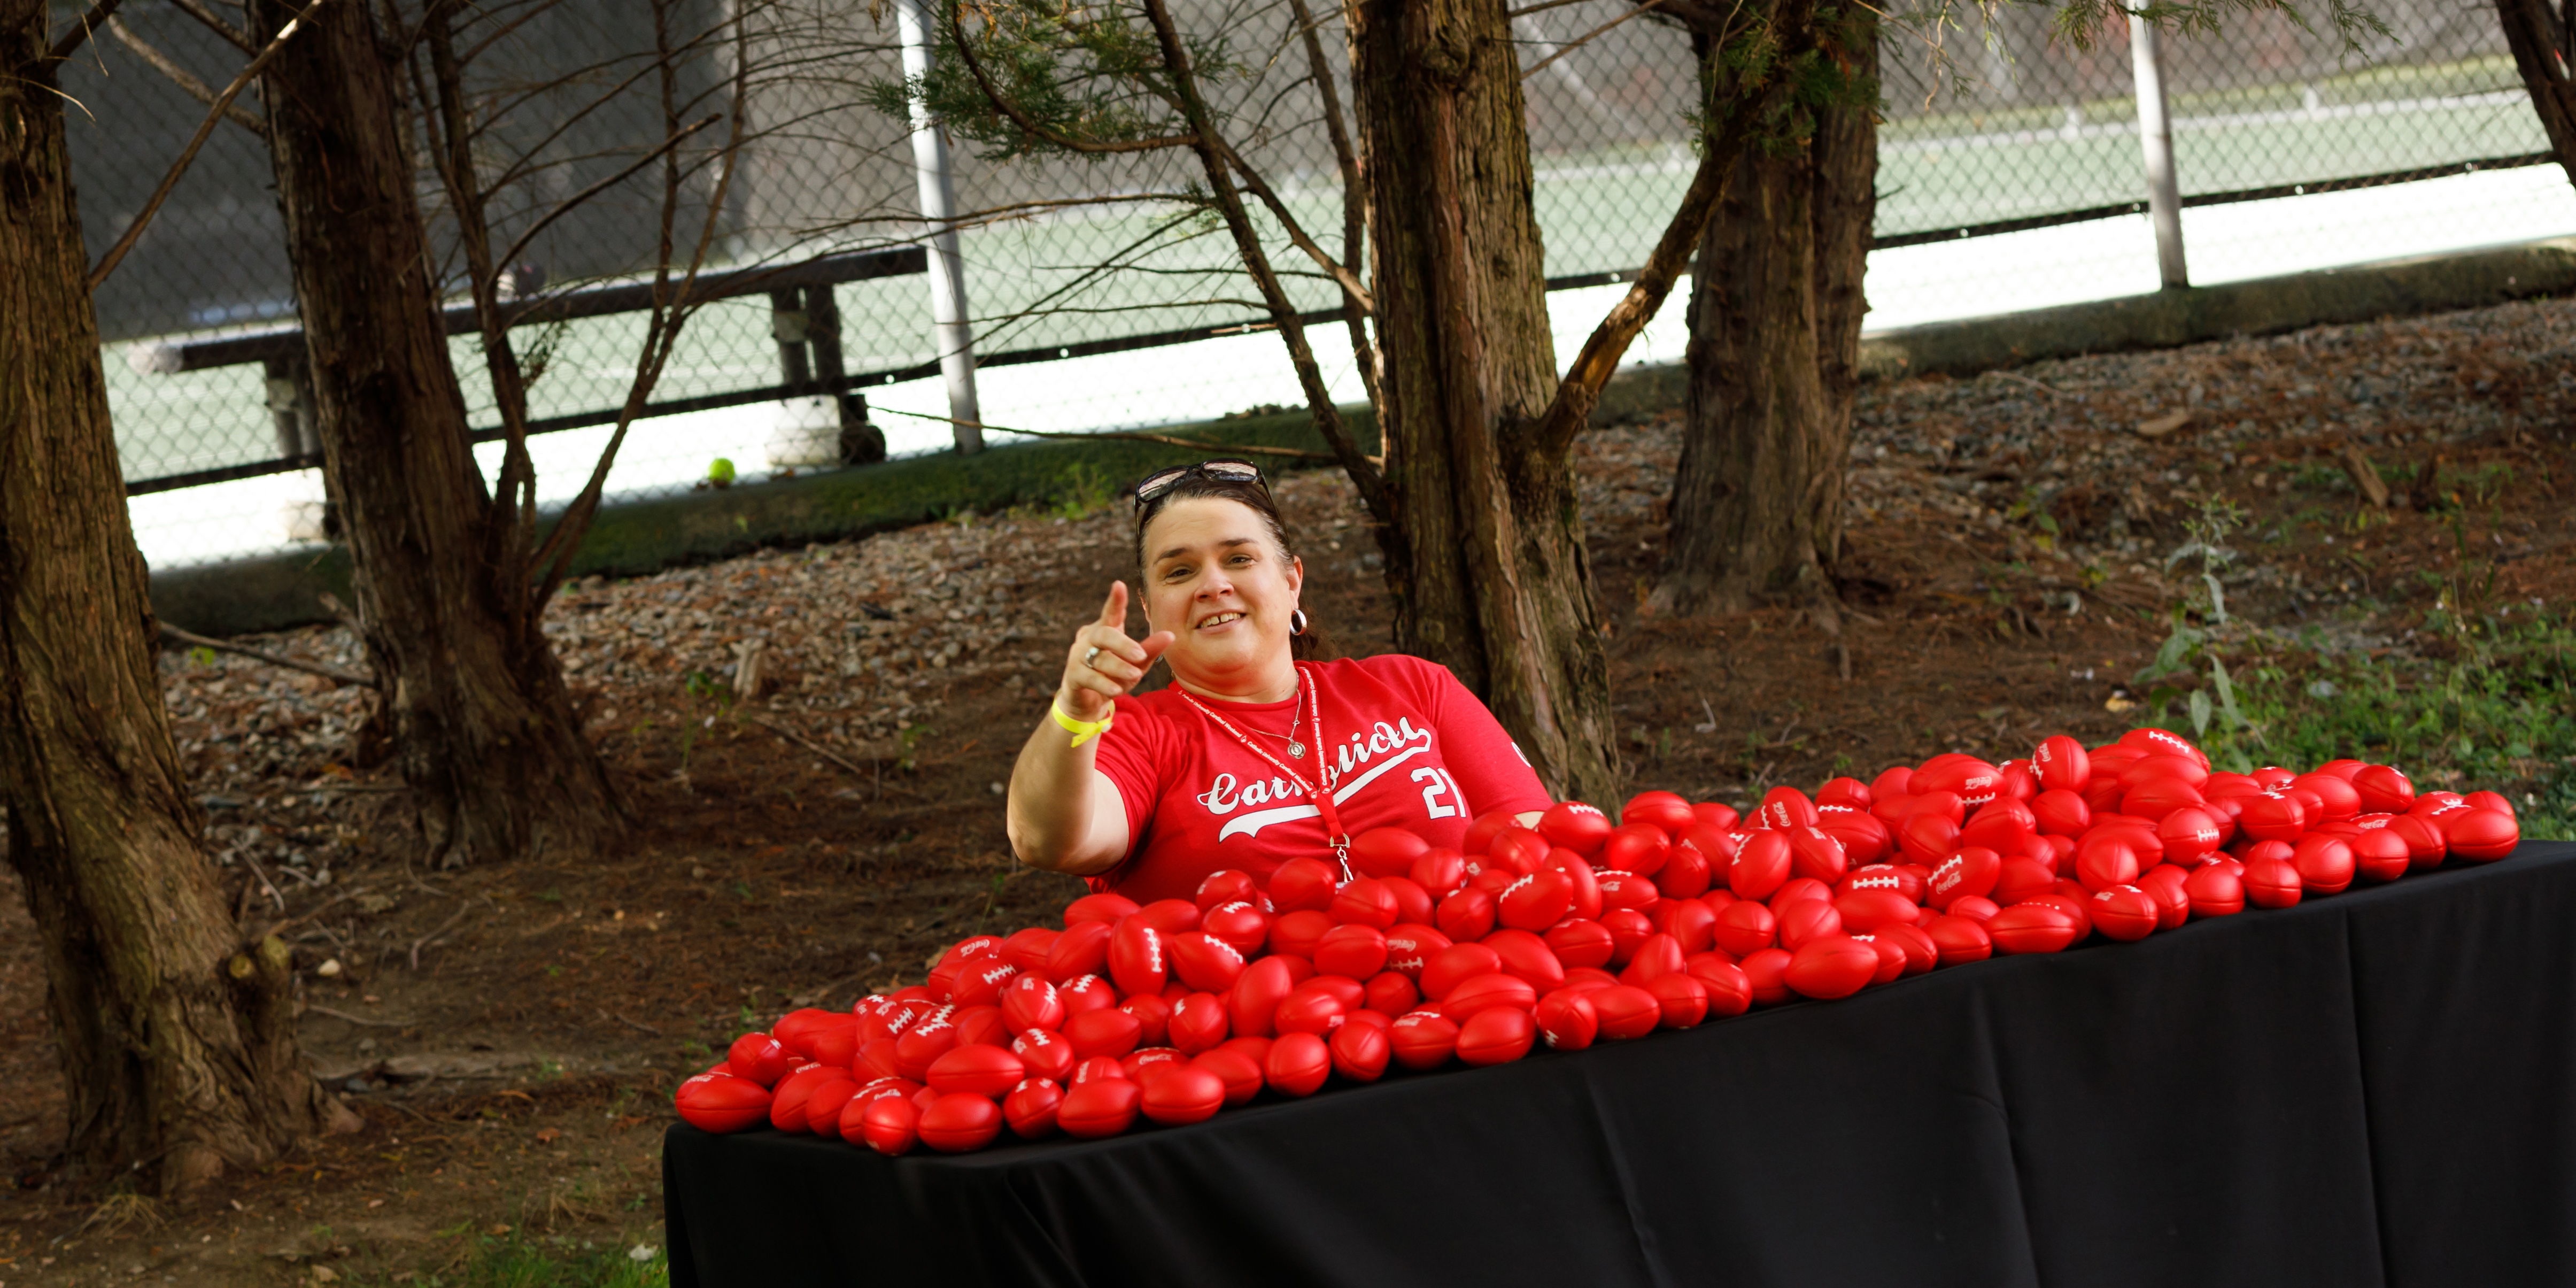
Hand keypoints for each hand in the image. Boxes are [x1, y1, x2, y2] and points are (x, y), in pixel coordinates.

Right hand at [1058, 581, 1174, 720]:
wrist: (1088, 701)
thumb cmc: (1113, 675)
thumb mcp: (1136, 663)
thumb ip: (1150, 650)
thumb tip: (1171, 635)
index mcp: (1106, 630)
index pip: (1111, 613)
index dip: (1115, 600)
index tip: (1119, 585)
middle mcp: (1090, 638)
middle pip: (1104, 634)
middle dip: (1123, 644)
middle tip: (1140, 655)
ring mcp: (1078, 656)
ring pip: (1099, 658)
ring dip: (1118, 667)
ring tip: (1135, 675)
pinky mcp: (1073, 676)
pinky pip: (1089, 677)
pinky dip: (1104, 684)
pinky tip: (1116, 690)